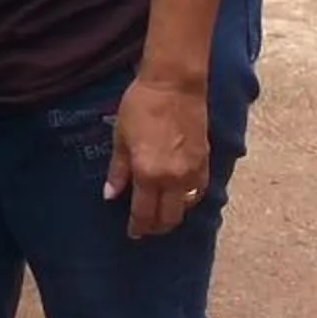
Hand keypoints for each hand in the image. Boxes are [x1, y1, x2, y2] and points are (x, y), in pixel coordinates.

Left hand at [105, 75, 209, 238]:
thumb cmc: (141, 106)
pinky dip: (189, 201)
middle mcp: (173, 179)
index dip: (138, 227)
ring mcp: (192, 172)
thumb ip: (118, 170)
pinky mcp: (205, 162)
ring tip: (162, 216)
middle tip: (146, 228)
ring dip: (173, 216)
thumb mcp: (121, 137)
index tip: (133, 233)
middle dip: (156, 227)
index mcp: (148, 174)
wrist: (175, 84)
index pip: (144, 213)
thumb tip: (110, 195)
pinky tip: (180, 199)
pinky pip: (199, 192)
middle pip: (168, 218)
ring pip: (186, 209)